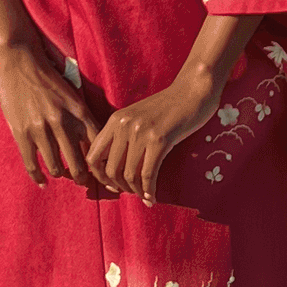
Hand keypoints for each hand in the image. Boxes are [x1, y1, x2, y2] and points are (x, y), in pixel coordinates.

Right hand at [0, 36, 101, 185]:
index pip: (97, 146)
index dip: (102, 165)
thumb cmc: (47, 75)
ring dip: (60, 174)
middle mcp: (62, 121)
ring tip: (62, 175)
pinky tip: (43, 182)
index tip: (103, 174)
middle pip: (79, 163)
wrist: (20, 59)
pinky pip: (32, 164)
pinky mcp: (22, 132)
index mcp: (79, 110)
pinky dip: (38, 177)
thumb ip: (80, 115)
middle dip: (82, 178)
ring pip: (56, 166)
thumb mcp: (71, 93)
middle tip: (83, 182)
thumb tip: (92, 141)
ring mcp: (41, 128)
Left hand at [85, 13, 257, 203]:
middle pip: (110, 170)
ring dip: (136, 191)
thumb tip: (115, 172)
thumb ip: (125, 138)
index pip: (93, 155)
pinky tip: (153, 196)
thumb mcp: (139, 118)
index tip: (113, 185)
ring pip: (128, 175)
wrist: (193, 90)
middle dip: (120, 187)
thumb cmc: (169, 107)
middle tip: (132, 193)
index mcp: (115, 120)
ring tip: (145, 195)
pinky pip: (148, 174)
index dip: (100, 176)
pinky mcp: (159, 139)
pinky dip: (149, 190)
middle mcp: (124, 125)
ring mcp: (141, 132)